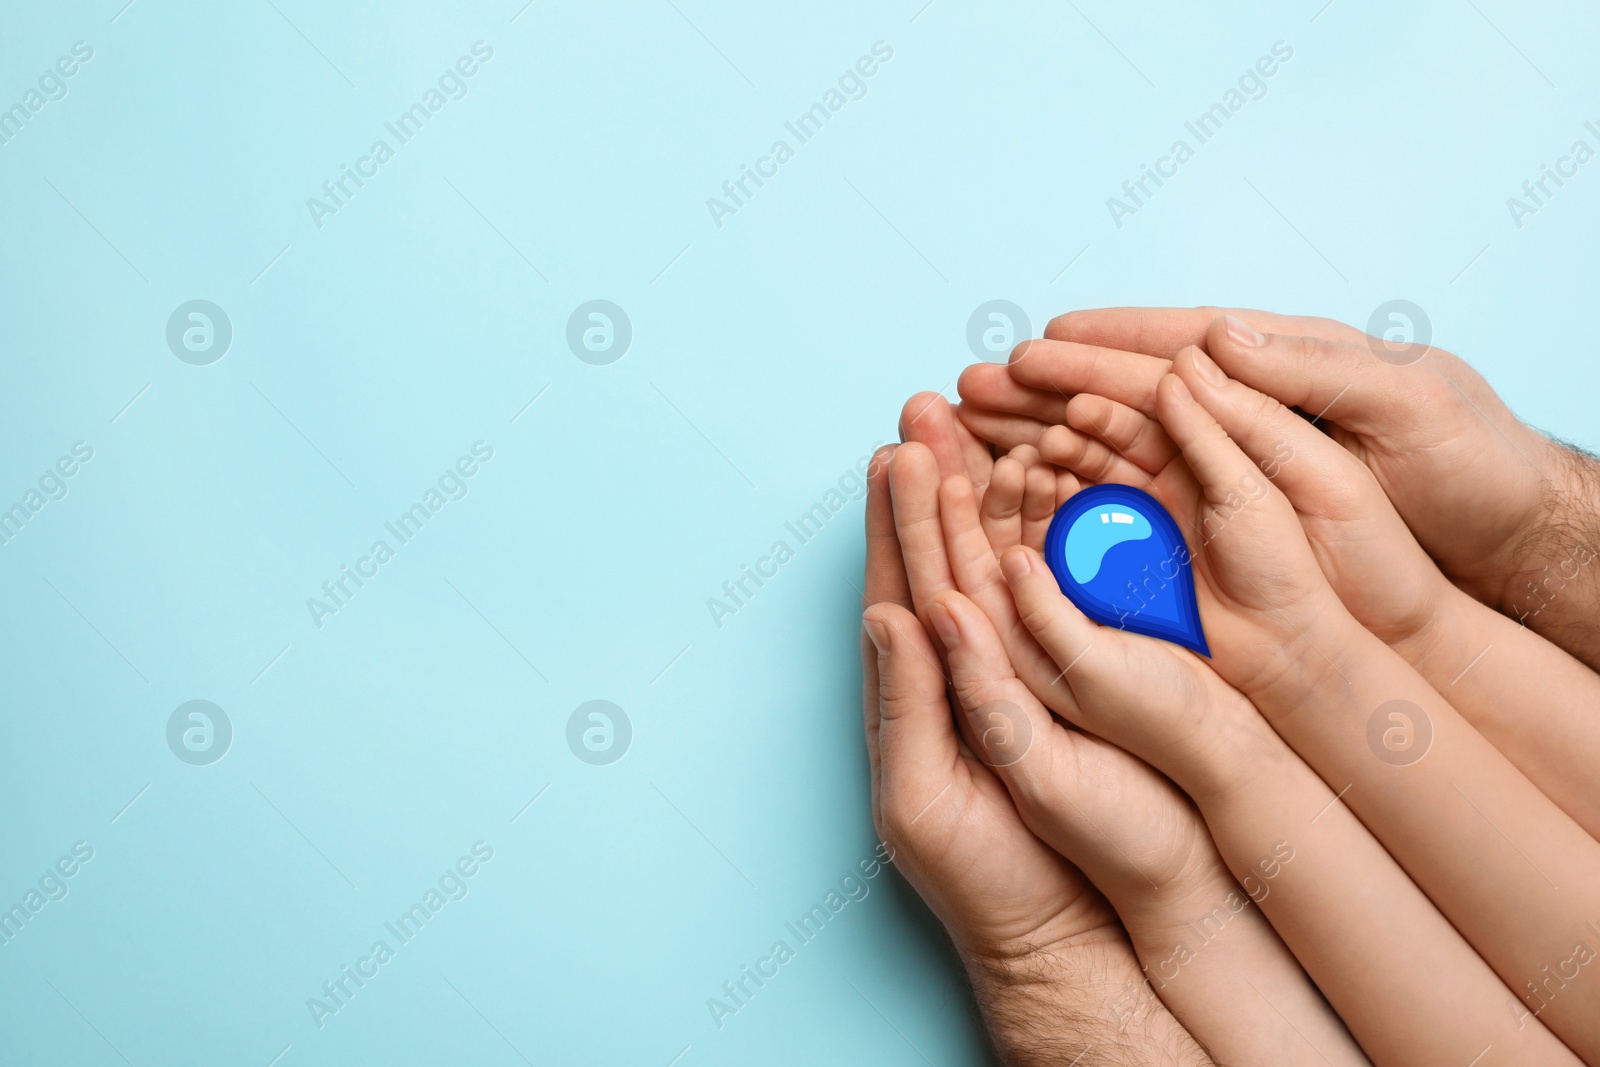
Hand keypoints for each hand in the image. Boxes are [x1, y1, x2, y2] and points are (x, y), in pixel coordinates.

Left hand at [860, 443, 1211, 1064]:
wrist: (1066, 927)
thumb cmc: (984, 876)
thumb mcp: (920, 798)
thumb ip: (904, 704)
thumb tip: (888, 616)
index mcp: (911, 690)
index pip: (896, 583)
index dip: (892, 518)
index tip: (893, 449)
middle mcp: (958, 667)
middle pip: (940, 554)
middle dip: (933, 480)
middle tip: (931, 409)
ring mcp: (1013, 669)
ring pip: (995, 563)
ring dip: (986, 494)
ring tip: (981, 428)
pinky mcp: (1064, 680)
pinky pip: (1049, 596)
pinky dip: (1045, 538)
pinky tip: (1048, 491)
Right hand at [984, 306, 1599, 666]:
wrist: (1503, 549)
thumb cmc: (1469, 466)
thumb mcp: (1406, 401)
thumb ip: (1311, 369)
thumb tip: (1216, 338)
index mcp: (1282, 367)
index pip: (1174, 347)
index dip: (1102, 344)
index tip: (1035, 341)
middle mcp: (1240, 417)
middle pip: (1122, 395)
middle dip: (1042, 391)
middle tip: (968, 389)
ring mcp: (1229, 472)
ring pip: (1116, 450)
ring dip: (1040, 442)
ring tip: (973, 438)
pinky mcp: (1227, 526)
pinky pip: (1140, 507)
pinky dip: (1080, 500)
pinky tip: (1030, 500)